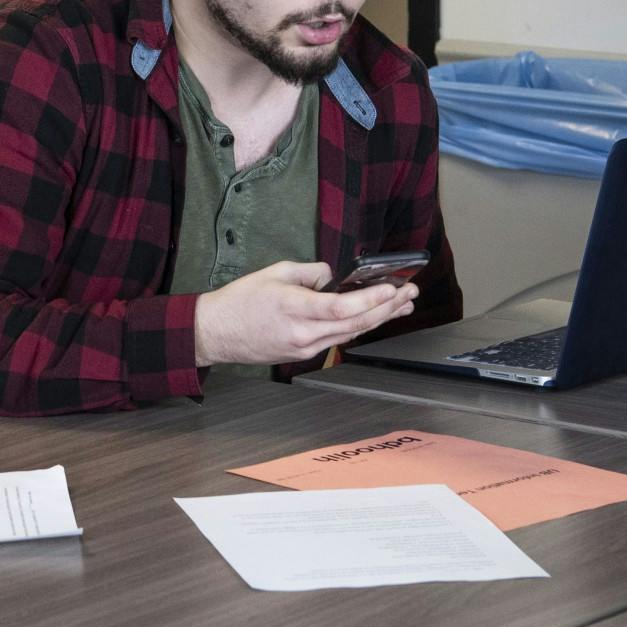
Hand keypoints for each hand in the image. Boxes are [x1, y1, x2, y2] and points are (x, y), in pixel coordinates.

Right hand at [192, 261, 416, 367]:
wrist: (216, 332)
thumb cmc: (240, 301)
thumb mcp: (275, 272)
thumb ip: (310, 273)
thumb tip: (332, 278)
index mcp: (294, 307)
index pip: (342, 307)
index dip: (372, 299)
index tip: (393, 288)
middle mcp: (304, 333)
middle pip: (355, 324)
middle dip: (387, 308)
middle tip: (410, 293)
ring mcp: (305, 348)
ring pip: (350, 334)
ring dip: (378, 318)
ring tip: (401, 305)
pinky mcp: (303, 354)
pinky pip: (336, 339)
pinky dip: (357, 326)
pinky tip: (370, 317)